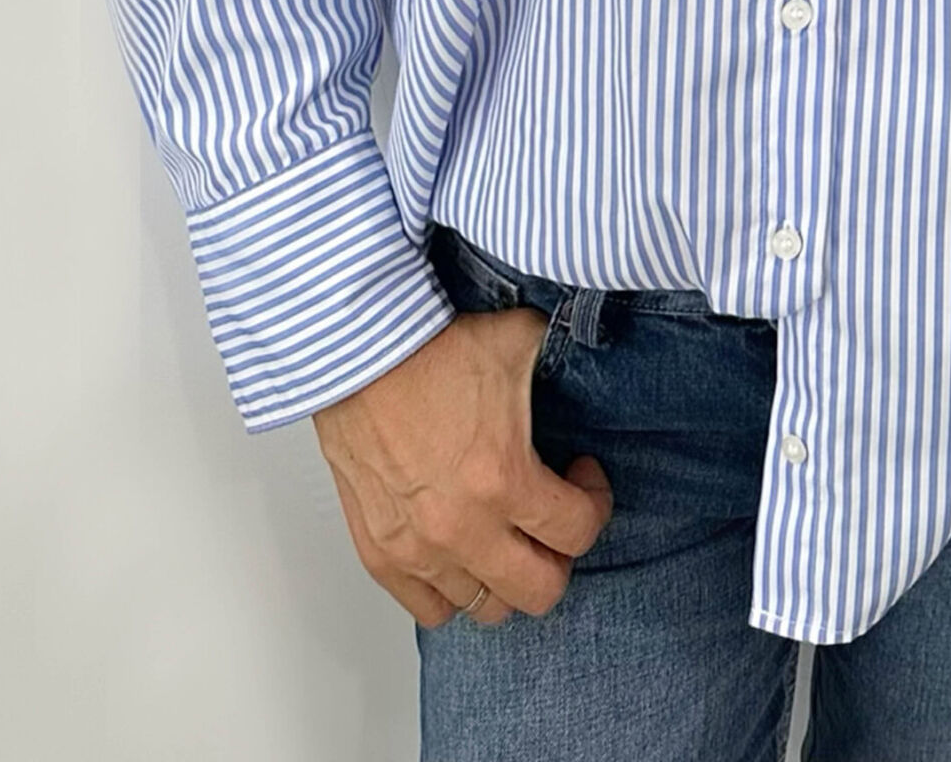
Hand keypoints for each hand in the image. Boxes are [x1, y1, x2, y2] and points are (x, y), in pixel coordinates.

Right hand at [312, 307, 613, 625]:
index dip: (594, 503)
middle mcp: (463, 528)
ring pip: (487, 607)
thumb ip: (560, 355)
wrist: (356, 354)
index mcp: (504, 479)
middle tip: (551, 521)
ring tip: (504, 536)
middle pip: (539, 591)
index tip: (581, 478)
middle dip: (559, 556)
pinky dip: (452, 592)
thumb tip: (579, 348)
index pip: (577, 533)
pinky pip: (429, 610)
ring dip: (506, 575)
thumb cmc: (429, 348)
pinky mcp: (380, 555)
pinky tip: (460, 555)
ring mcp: (419, 549)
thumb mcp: (518, 339)